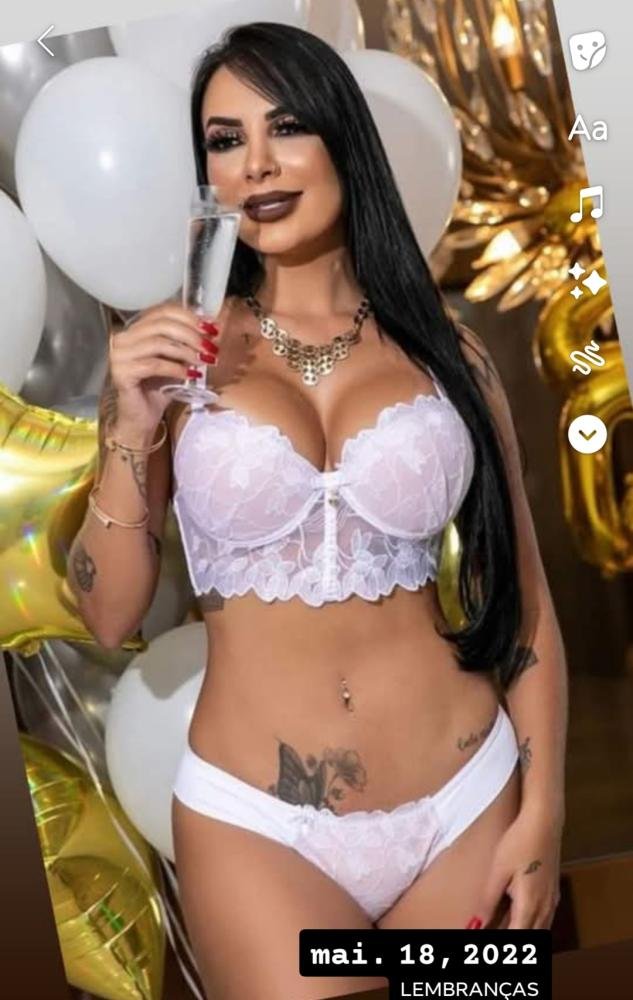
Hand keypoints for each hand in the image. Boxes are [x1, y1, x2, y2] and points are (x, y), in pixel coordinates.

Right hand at [108, 301, 218, 429]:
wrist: (142, 419)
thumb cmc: (158, 389)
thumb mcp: (176, 360)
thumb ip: (187, 344)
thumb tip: (211, 331)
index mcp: (135, 330)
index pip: (163, 311)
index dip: (189, 317)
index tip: (211, 328)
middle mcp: (123, 338)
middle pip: (162, 325)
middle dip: (191, 335)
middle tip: (210, 347)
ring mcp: (119, 355)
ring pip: (158, 343)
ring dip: (186, 351)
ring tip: (203, 361)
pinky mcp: (122, 373)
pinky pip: (154, 364)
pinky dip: (176, 368)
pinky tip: (190, 374)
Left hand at [473, 806, 562, 929]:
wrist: (544, 821)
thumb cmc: (520, 841)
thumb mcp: (498, 871)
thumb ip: (488, 901)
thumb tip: (477, 924)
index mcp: (530, 905)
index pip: (517, 939)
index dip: (503, 946)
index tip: (486, 940)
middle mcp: (545, 907)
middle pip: (530, 938)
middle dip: (513, 941)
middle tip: (493, 934)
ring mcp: (552, 899)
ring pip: (539, 930)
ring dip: (522, 932)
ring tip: (501, 928)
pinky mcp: (553, 890)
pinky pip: (543, 918)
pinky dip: (530, 923)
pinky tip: (518, 916)